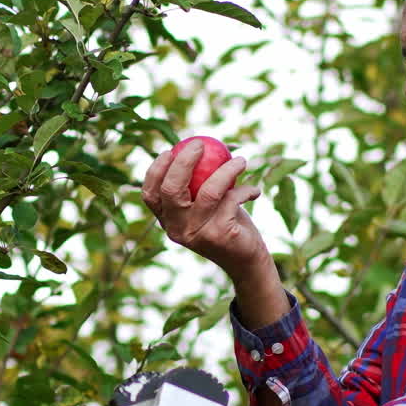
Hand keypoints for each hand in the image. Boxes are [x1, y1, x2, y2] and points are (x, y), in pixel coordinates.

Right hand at [141, 141, 265, 278]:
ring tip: (241, 160)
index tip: (170, 150)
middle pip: (171, 189)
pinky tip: (254, 191)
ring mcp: (197, 234)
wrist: (247, 261)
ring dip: (227, 170)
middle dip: (184, 161)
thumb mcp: (207, 206)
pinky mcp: (220, 235)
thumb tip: (194, 147)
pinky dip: (245, 190)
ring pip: (208, 191)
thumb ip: (196, 185)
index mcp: (168, 222)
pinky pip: (232, 200)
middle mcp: (177, 229)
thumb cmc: (225, 224)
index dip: (156, 170)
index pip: (150, 195)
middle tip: (200, 144)